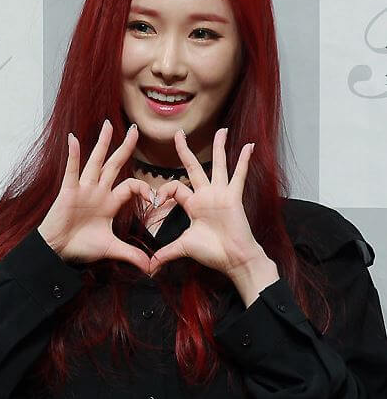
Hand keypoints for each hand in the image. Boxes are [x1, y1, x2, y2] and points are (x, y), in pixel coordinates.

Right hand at [38, 120, 152, 273]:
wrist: (58, 251)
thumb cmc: (82, 246)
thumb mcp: (111, 248)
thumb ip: (132, 254)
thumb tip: (152, 268)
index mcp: (110, 202)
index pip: (131, 186)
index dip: (144, 189)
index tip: (154, 199)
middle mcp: (98, 191)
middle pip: (114, 164)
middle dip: (125, 148)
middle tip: (135, 130)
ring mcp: (84, 189)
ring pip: (96, 162)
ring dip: (102, 143)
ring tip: (108, 125)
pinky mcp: (68, 191)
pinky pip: (72, 170)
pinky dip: (72, 155)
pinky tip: (73, 139)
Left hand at [149, 129, 278, 303]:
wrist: (234, 260)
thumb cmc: (212, 253)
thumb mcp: (183, 248)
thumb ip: (165, 253)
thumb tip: (149, 268)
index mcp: (193, 204)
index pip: (175, 187)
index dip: (163, 191)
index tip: (154, 202)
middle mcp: (206, 195)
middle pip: (193, 167)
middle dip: (185, 150)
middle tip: (178, 133)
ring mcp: (221, 194)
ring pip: (218, 165)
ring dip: (219, 147)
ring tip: (221, 130)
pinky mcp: (233, 197)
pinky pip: (239, 175)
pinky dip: (244, 160)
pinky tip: (249, 146)